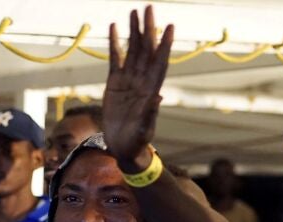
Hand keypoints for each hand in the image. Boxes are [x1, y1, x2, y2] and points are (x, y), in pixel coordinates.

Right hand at [103, 6, 172, 167]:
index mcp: (151, 89)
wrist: (124, 147)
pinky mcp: (114, 83)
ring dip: (134, 31)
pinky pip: (115, 59)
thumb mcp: (144, 130)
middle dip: (148, 29)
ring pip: (132, 50)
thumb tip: (159, 97)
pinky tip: (113, 28)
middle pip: (147, 50)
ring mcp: (129, 80)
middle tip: (149, 8)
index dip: (164, 45)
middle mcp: (142, 80)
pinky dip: (115, 43)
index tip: (169, 27)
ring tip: (133, 12)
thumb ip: (150, 114)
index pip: (159, 62)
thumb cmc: (137, 141)